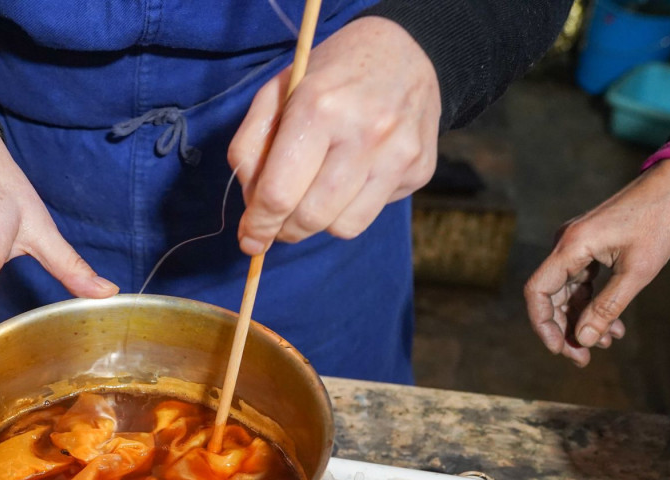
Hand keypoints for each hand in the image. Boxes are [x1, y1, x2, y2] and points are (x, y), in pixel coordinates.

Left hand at [230, 16, 439, 253]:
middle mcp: (364, 133)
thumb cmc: (330, 75)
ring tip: (314, 196)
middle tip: (277, 222)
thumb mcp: (277, 92)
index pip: (279, 193)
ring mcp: (398, 154)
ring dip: (318, 223)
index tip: (249, 239)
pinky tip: (350, 181)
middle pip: (311, 217)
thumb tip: (252, 206)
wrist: (405, 50)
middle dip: (285, 230)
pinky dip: (350, 210)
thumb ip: (250, 147)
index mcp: (320, 108)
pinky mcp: (419, 169)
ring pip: (342, 227)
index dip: (259, 225)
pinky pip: (371, 215)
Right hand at [524, 159, 669, 366]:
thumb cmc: (661, 220)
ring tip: (606, 342)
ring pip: (567, 292)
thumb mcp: (638, 271)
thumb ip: (607, 307)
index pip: (538, 292)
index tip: (560, 349)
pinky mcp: (589, 246)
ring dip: (582, 319)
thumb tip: (584, 339)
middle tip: (584, 357)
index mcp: (571, 246)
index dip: (543, 325)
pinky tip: (612, 324)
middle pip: (550, 296)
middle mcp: (566, 244)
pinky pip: (581, 281)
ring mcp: (576, 245)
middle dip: (565, 329)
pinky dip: (593, 303)